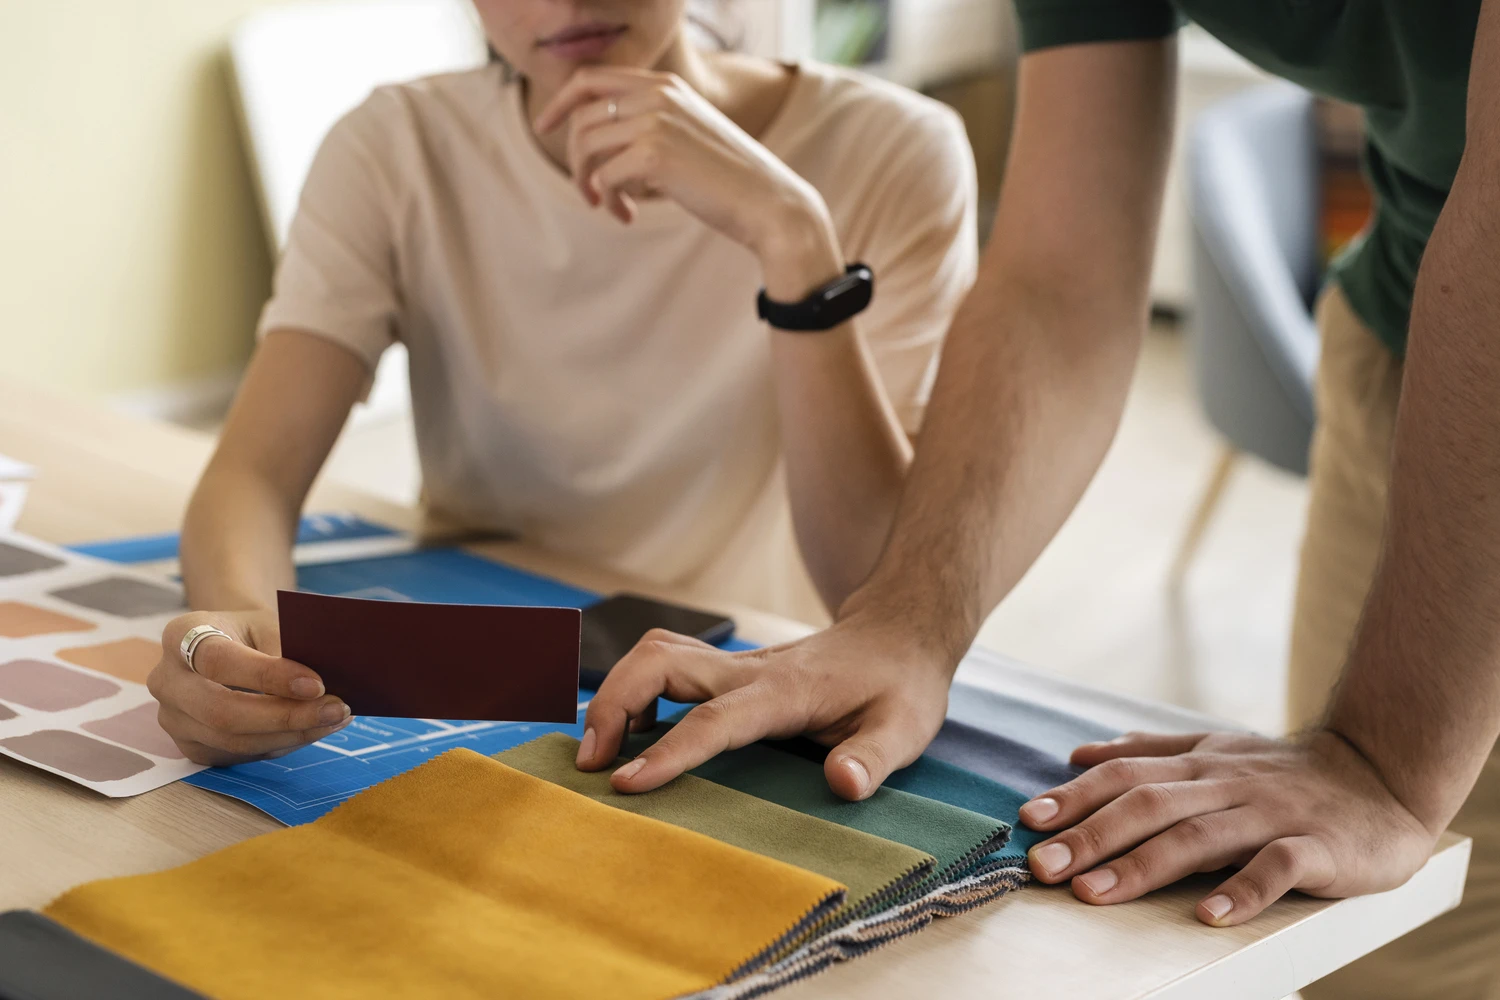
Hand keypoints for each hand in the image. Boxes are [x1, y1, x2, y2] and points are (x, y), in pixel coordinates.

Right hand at [148, 609, 351, 765]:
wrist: (227, 642)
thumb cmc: (252, 629)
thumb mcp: (269, 621)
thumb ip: (289, 647)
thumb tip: (325, 685)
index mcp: (180, 635)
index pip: (220, 661)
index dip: (269, 676)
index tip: (317, 684)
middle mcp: (166, 680)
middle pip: (222, 711)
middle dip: (286, 716)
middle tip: (337, 709)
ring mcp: (173, 719)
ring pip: (233, 741)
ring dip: (291, 734)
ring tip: (335, 718)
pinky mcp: (191, 746)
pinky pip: (238, 755)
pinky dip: (281, 744)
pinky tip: (313, 729)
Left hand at [534, 66, 841, 297]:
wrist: (769, 202)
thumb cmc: (730, 178)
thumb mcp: (688, 135)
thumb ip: (650, 124)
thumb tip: (598, 139)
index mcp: (664, 84)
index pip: (590, 79)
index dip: (559, 103)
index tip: (544, 127)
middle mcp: (657, 94)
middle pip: (580, 117)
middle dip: (574, 158)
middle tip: (589, 192)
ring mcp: (655, 120)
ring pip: (585, 146)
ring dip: (587, 183)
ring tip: (607, 206)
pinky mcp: (654, 153)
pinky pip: (603, 177)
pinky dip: (608, 201)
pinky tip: (628, 216)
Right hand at [575, 612, 956, 799]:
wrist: (899, 633)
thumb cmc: (900, 685)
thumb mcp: (905, 727)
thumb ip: (874, 758)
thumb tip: (843, 784)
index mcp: (785, 691)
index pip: (716, 720)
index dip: (669, 751)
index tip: (626, 783)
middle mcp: (750, 669)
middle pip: (661, 661)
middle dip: (613, 704)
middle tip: (591, 764)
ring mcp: (735, 663)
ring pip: (655, 652)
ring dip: (615, 693)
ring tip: (598, 751)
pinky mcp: (728, 666)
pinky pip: (664, 662)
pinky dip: (633, 689)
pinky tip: (633, 731)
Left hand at [1018, 729, 1437, 924]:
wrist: (1383, 774)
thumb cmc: (1285, 773)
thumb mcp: (1213, 750)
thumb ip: (1148, 752)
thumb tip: (1080, 753)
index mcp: (1198, 763)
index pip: (1125, 775)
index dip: (1076, 796)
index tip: (1029, 819)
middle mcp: (1226, 784)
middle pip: (1148, 806)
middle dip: (1089, 835)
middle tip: (1042, 866)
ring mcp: (1271, 813)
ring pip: (1199, 836)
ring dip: (1142, 866)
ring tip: (1093, 893)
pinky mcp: (1318, 846)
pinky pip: (1277, 867)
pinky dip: (1242, 890)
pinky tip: (1207, 916)